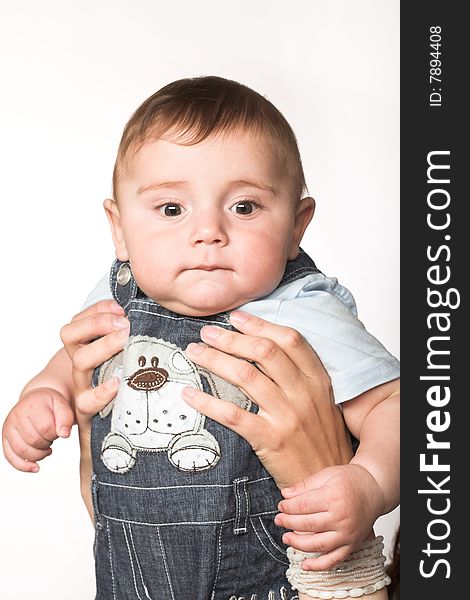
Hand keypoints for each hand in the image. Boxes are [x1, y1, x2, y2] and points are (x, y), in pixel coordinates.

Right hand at [2, 387, 73, 471]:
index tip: (58, 431)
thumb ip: (66, 418)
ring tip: (46, 448)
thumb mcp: (62, 405)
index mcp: (32, 406)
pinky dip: (23, 466)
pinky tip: (35, 467)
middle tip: (52, 439)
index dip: (55, 434)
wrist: (36, 400)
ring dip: (38, 455)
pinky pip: (10, 457)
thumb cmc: (50, 404)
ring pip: (21, 451)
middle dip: (47, 444)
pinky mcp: (6, 438)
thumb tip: (64, 434)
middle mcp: (16, 416)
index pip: (45, 428)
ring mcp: (9, 428)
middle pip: (33, 441)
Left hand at [60, 299, 128, 517]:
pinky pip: (81, 322)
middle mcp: (78, 386)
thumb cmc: (103, 439)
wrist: (82, 410)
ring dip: (96, 325)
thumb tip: (97, 521)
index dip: (98, 393)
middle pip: (78, 361)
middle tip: (126, 336)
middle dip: (101, 346)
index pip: (84, 402)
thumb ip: (96, 489)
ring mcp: (79, 363)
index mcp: (84, 413)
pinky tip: (118, 306)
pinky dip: (97, 310)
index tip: (117, 385)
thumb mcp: (101, 467)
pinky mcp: (83, 344)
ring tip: (123, 317)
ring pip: (72, 338)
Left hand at [183, 310, 352, 488]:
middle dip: (231, 338)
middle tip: (207, 333)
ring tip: (194, 352)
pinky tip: (190, 394)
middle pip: (264, 352)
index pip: (290, 340)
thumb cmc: (320, 439)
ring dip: (214, 360)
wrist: (328, 482)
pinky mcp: (271, 440)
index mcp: (318, 380)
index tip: (236, 317)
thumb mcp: (321, 401)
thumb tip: (264, 348)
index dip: (260, 324)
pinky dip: (207, 402)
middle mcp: (304, 393)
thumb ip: (299, 375)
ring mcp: (288, 416)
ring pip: (246, 376)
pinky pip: (233, 415)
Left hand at [275, 464, 382, 569]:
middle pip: (307, 525)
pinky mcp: (352, 545)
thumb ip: (305, 485)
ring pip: (318, 545)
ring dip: (298, 544)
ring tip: (286, 537)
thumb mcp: (326, 475)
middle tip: (278, 520)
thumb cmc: (350, 480)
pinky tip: (305, 565)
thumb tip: (285, 494)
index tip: (280, 506)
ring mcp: (347, 534)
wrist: (374, 490)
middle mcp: (341, 518)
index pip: (303, 505)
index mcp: (333, 497)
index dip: (287, 507)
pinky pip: (334, 560)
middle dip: (288, 523)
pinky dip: (319, 566)